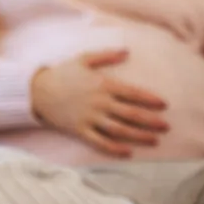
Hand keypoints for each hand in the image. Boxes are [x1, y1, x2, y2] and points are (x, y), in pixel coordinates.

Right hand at [31, 49, 168, 157]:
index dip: (151, 100)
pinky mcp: (80, 130)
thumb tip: (127, 50)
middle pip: (131, 114)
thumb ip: (107, 55)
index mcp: (103, 85)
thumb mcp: (84, 58)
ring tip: (155, 140)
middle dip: (151, 121)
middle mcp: (99, 103)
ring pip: (120, 130)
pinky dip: (115, 148)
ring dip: (139, 136)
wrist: (36, 90)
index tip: (165, 105)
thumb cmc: (62, 73)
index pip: (133, 93)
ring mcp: (90, 118)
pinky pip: (100, 142)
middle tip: (166, 127)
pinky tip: (128, 152)